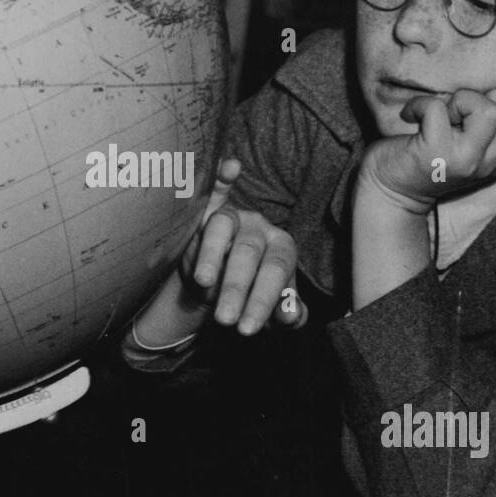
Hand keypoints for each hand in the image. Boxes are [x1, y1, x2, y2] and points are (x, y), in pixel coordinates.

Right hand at [178, 157, 307, 333]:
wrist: (215, 289)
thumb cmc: (249, 297)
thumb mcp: (269, 310)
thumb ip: (285, 314)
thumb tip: (291, 316)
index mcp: (281, 249)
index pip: (276, 271)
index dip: (263, 299)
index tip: (248, 328)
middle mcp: (258, 228)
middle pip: (248, 254)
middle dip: (236, 288)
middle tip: (226, 319)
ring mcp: (232, 216)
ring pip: (221, 228)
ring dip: (213, 255)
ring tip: (204, 282)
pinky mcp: (206, 210)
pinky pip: (212, 191)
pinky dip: (220, 177)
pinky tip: (230, 168)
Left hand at [361, 88, 495, 212]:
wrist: (390, 193)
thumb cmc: (426, 159)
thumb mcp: (468, 148)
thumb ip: (490, 129)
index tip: (485, 109)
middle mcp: (489, 164)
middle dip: (495, 96)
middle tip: (465, 109)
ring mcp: (464, 161)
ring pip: (488, 110)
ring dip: (461, 99)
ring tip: (442, 113)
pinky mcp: (433, 154)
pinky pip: (436, 109)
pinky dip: (420, 104)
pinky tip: (411, 116)